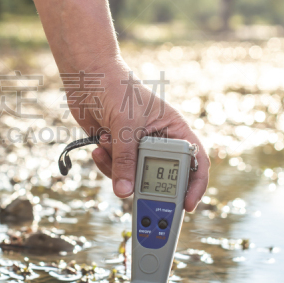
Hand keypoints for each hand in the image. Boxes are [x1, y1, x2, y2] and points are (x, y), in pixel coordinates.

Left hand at [63, 56, 208, 210]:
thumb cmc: (117, 89)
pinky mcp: (117, 150)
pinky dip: (106, 163)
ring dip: (118, 169)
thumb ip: (126, 160)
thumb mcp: (126, 126)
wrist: (87, 77)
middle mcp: (159, 141)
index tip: (188, 204)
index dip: (196, 185)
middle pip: (163, 176)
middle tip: (134, 193)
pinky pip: (116, 171)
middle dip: (147, 184)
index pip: (195, 161)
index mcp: (174, 130)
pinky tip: (98, 146)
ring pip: (135, 177)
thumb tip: (125, 192)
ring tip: (106, 146)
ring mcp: (137, 147)